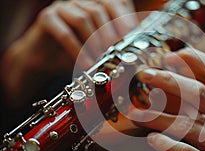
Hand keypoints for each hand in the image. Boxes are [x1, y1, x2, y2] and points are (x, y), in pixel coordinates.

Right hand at [1, 0, 135, 102]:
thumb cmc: (75, 55)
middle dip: (110, 33)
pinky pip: (65, 32)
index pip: (113, 3)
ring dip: (94, 42)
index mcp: (94, 6)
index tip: (132, 36)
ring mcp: (62, 7)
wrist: (44, 62)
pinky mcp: (46, 18)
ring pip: (83, 19)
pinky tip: (85, 65)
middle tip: (116, 51)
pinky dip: (77, 50)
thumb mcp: (98, 50)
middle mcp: (79, 2)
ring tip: (100, 61)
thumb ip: (114, 46)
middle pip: (99, 9)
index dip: (124, 17)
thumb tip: (134, 52)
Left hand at [129, 48, 204, 150]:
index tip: (169, 57)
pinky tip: (152, 139)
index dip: (192, 60)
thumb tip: (193, 78)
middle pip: (199, 92)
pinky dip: (169, 145)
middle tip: (146, 75)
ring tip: (136, 113)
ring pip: (188, 124)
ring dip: (158, 117)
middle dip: (169, 80)